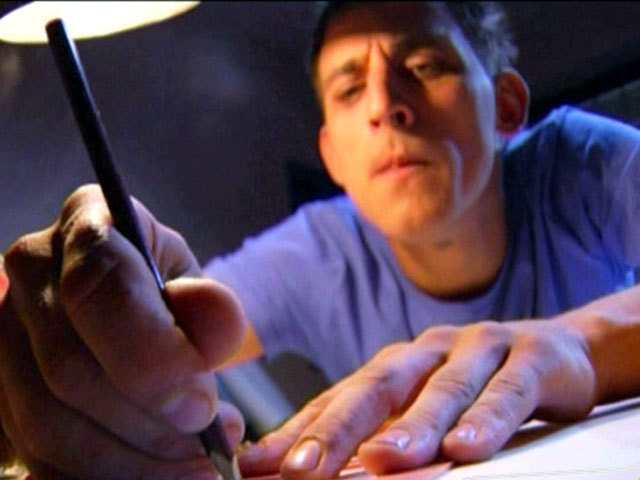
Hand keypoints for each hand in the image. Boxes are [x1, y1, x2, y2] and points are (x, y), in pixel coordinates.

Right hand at [0, 185, 246, 478]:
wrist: (133, 313)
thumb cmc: (167, 297)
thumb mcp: (199, 291)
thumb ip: (210, 307)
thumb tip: (218, 322)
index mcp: (87, 226)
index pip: (99, 287)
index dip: (152, 357)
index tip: (202, 407)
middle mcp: (32, 273)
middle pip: (70, 369)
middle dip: (149, 423)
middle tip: (209, 444)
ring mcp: (3, 333)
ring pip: (48, 422)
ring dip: (131, 461)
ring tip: (192, 463)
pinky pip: (36, 454)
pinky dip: (100, 475)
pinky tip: (149, 474)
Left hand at [239, 318, 596, 478]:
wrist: (557, 353)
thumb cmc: (478, 386)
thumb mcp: (424, 408)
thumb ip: (380, 433)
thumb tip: (316, 468)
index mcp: (399, 365)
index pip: (341, 397)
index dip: (300, 430)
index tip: (260, 465)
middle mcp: (430, 351)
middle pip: (379, 386)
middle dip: (337, 428)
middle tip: (301, 468)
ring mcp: (480, 348)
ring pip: (443, 387)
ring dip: (413, 426)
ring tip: (383, 460)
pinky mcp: (530, 358)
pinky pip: (507, 390)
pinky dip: (487, 418)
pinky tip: (468, 446)